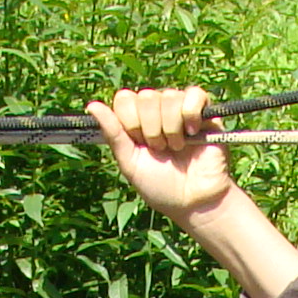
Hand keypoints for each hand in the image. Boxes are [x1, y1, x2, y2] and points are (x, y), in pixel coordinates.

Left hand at [88, 86, 234, 223]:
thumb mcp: (130, 163)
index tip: (139, 143)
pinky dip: (190, 113)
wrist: (194, 202)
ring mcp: (181, 110)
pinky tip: (192, 132)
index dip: (130, 121)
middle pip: (146, 96)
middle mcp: (158, 111)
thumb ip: (113, 134)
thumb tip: (92, 106)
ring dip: (171, 128)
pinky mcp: (205, 112)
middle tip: (160, 149)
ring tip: (177, 148)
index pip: (124, 98)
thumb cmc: (161, 187)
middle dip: (151, 128)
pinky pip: (194, 94)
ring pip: (168, 96)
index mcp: (137, 121)